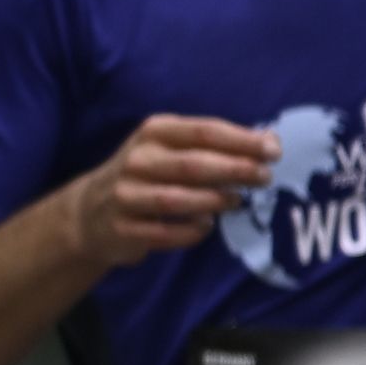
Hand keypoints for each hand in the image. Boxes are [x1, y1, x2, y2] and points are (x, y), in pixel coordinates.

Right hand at [75, 113, 277, 266]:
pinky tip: (206, 226)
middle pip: (194, 165)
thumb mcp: (175, 147)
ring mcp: (126, 195)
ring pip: (177, 199)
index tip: (274, 150)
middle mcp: (137, 160)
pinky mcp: (123, 228)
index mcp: (154, 132)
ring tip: (236, 201)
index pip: (204, 131)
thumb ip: (218, 144)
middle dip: (236, 170)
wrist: (91, 211)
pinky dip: (191, 231)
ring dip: (214, 202)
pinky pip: (165, 232)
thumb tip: (271, 140)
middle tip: (264, 177)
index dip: (243, 141)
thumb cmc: (150, 174)